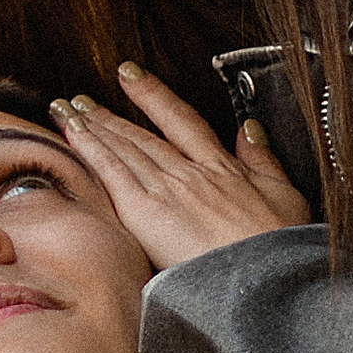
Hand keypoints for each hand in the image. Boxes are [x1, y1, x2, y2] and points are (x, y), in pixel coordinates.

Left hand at [50, 64, 309, 271]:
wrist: (267, 276)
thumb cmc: (280, 249)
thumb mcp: (286, 195)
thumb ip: (264, 160)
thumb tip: (251, 130)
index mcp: (222, 168)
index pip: (181, 121)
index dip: (153, 96)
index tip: (130, 76)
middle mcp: (190, 172)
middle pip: (143, 135)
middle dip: (110, 114)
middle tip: (81, 97)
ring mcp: (167, 188)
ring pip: (123, 148)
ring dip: (92, 126)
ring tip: (66, 109)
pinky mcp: (147, 210)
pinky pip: (112, 172)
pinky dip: (90, 148)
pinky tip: (71, 132)